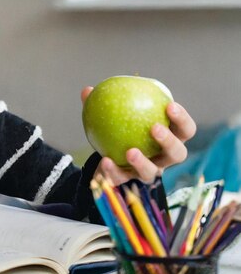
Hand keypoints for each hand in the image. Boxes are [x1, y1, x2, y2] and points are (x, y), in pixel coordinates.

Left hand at [81, 87, 196, 185]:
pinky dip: (114, 171)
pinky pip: (123, 179)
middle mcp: (163, 159)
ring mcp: (148, 173)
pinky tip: (105, 161)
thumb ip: (105, 103)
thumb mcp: (115, 115)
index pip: (185, 130)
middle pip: (177, 154)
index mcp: (169, 138)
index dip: (182, 119)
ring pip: (152, 173)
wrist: (108, 156)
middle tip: (155, 128)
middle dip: (169, 141)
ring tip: (130, 151)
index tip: (170, 105)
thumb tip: (88, 90)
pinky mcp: (129, 183)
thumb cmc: (120, 129)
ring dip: (143, 162)